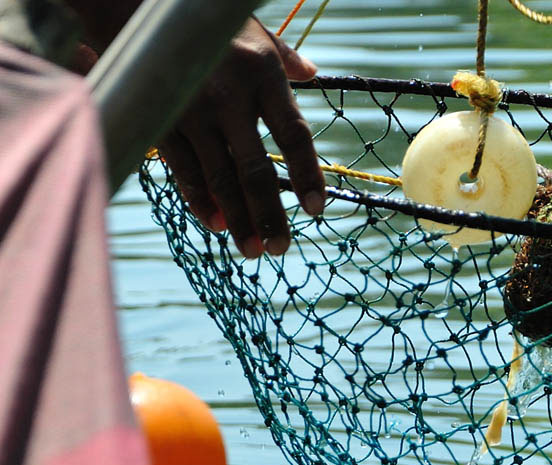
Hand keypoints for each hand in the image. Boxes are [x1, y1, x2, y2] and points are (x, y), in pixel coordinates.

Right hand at [156, 18, 324, 257]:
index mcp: (261, 75)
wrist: (133, 3)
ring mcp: (192, 113)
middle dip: (270, 215)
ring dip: (238, 220)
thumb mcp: (252, 31)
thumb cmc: (205, 22)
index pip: (294, 135)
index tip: (317, 210)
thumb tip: (312, 72)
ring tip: (254, 251)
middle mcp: (229, 97)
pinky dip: (201, 201)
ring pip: (220, 179)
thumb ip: (284, 57)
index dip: (307, 175)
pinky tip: (217, 224)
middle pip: (256, 170)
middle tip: (281, 249)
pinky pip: (185, 171)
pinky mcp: (162, 123)